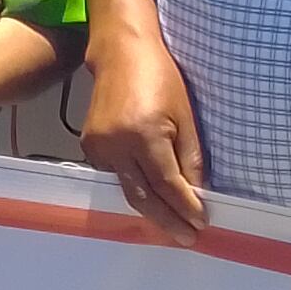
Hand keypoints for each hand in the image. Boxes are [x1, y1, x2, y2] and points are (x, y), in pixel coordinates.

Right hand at [79, 22, 207, 241]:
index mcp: (143, 134)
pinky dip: (134, 188)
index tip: (200, 223)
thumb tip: (195, 193)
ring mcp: (98, 146)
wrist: (121, 53)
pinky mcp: (90, 145)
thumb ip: (189, 158)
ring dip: (150, 210)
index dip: (185, 206)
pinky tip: (150, 197)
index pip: (167, 183)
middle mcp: (116, 144)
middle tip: (186, 237)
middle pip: (143, 196)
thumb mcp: (185, 115)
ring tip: (171, 224)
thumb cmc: (160, 76)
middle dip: (167, 220)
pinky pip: (115, 176)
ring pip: (126, 190)